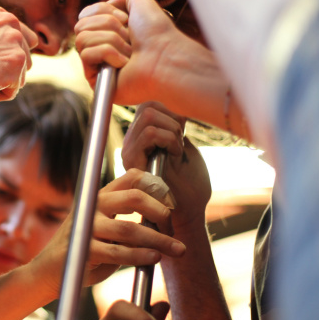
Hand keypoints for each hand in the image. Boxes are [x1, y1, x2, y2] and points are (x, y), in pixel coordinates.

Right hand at [0, 6, 36, 106]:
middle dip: (10, 69)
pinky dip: (0, 95)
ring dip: (5, 82)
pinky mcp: (15, 67)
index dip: (10, 52)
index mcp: (0, 16)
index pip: (22, 36)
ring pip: (21, 74)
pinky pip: (13, 90)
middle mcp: (12, 27)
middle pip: (26, 56)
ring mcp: (15, 46)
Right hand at [26, 168, 185, 300]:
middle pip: (135, 198)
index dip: (157, 187)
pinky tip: (154, 259)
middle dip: (161, 213)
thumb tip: (166, 218)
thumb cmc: (88, 247)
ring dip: (158, 240)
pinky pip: (118, 252)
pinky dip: (140, 255)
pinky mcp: (84, 249)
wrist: (53, 270)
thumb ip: (129, 218)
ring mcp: (87, 226)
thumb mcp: (108, 226)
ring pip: (130, 229)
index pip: (133, 177)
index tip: (172, 204)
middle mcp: (94, 205)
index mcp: (102, 195)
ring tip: (176, 249)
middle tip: (174, 229)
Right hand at [75, 0, 212, 107]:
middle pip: (80, 25)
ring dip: (111, 40)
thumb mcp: (142, 3)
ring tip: (129, 52)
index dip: (103, 11)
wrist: (164, 58)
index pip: (85, 15)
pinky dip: (108, 54)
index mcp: (109, 30)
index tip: (125, 19)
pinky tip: (124, 63)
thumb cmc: (157, 34)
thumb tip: (108, 4)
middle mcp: (100, 46)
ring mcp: (96, 64)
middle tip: (129, 36)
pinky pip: (86, 55)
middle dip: (108, 25)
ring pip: (82, 39)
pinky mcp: (94, 79)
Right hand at [122, 102, 211, 232]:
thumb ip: (175, 128)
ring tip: (177, 150)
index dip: (172, 112)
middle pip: (148, 106)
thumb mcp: (184, 149)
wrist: (186, 214)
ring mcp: (128, 152)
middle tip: (181, 142)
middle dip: (173, 119)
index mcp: (141, 139)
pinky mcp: (131, 162)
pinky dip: (170, 139)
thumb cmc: (189, 186)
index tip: (183, 133)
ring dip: (172, 130)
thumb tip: (178, 105)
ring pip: (148, 116)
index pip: (149, 105)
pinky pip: (151, 134)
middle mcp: (131, 143)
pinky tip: (175, 155)